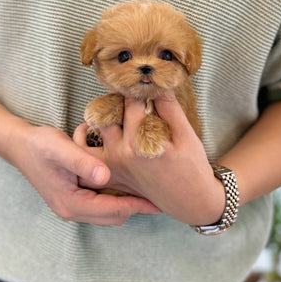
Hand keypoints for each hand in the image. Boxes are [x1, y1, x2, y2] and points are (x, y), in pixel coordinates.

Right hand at [7, 122, 160, 224]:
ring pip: (109, 213)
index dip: (137, 205)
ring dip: (127, 204)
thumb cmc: (40, 144)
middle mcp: (72, 210)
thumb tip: (105, 175)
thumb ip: (83, 161)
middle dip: (136, 207)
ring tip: (148, 191)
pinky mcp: (74, 199)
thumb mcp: (61, 148)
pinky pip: (102, 205)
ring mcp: (72, 207)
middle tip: (159, 196)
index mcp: (71, 204)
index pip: (112, 210)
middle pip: (113, 217)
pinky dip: (117, 198)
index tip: (158, 202)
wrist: (19, 145)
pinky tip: (129, 184)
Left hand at [74, 95, 225, 225]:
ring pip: (94, 130)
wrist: (190, 201)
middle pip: (108, 112)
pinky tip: (97, 128)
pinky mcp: (111, 173)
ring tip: (117, 109)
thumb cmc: (192, 168)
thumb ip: (169, 107)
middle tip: (129, 93)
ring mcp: (113, 165)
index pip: (131, 101)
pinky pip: (89, 154)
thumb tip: (156, 82)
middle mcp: (121, 153)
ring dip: (102, 115)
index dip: (137, 87)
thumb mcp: (186, 135)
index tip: (142, 80)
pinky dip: (87, 139)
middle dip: (118, 99)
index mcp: (140, 142)